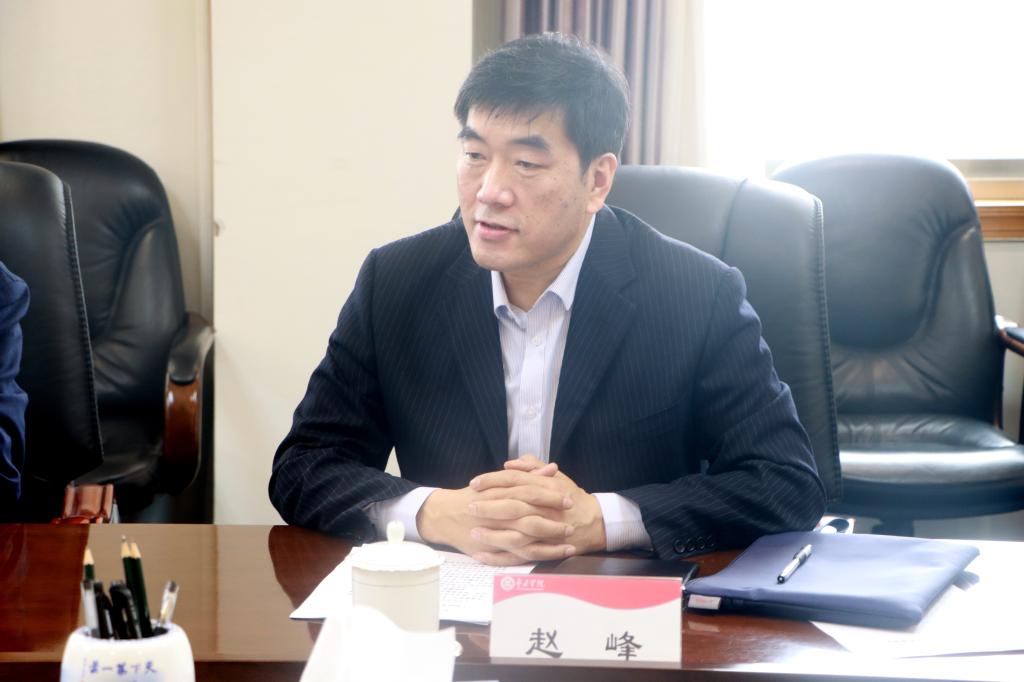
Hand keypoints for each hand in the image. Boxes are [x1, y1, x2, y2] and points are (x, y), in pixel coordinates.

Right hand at [415, 478, 575, 565]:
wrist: (444, 515)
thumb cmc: (475, 496)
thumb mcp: (499, 481)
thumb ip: (527, 474)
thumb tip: (552, 468)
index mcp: (500, 493)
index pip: (528, 493)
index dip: (550, 496)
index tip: (569, 497)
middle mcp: (496, 513)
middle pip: (529, 517)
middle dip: (552, 521)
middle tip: (571, 522)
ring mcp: (493, 533)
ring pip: (525, 539)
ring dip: (548, 542)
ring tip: (569, 542)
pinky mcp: (491, 549)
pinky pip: (517, 556)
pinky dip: (534, 556)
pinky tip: (553, 556)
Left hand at [469, 458, 606, 562]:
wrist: (596, 523)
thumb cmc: (572, 498)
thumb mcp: (556, 477)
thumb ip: (533, 468)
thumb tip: (509, 465)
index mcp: (544, 488)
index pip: (514, 481)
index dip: (493, 481)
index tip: (474, 483)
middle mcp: (543, 509)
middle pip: (512, 506)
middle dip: (489, 507)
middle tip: (469, 507)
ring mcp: (544, 531)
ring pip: (515, 533)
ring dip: (492, 534)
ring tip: (472, 533)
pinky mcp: (543, 549)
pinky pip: (518, 555)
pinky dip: (499, 557)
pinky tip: (481, 555)